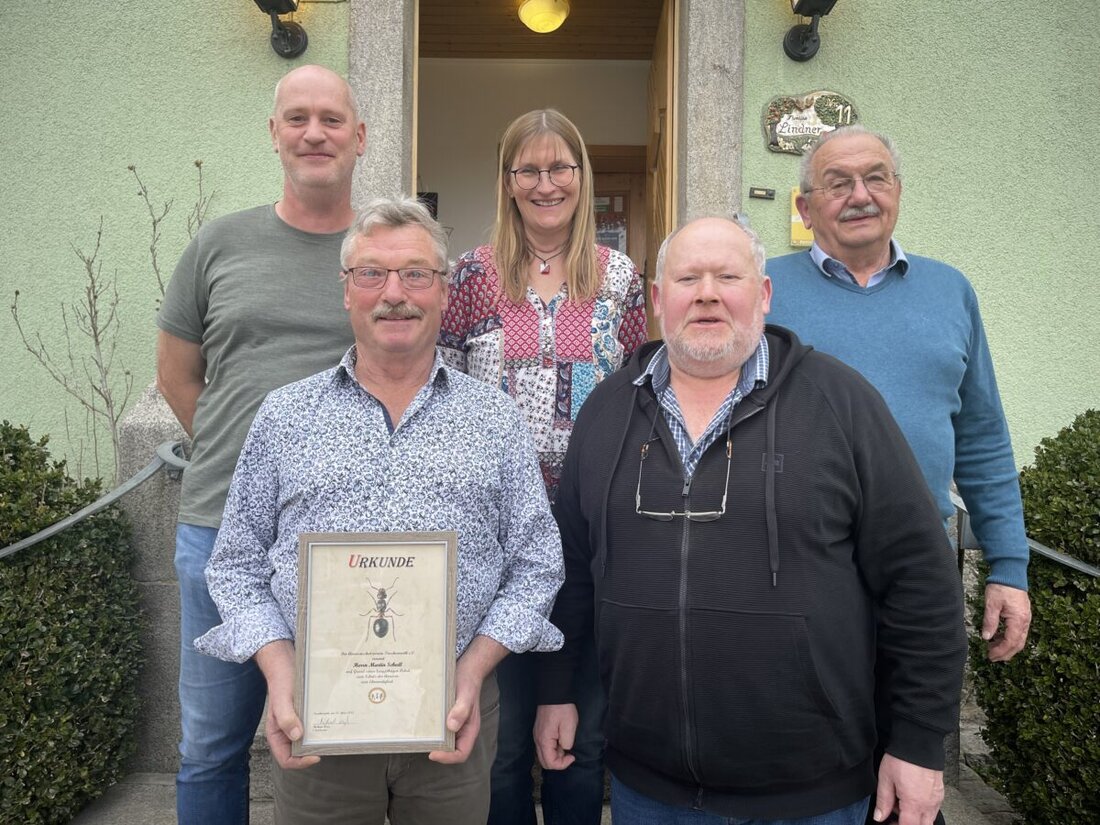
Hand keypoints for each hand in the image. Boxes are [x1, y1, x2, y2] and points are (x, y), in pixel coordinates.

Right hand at [254, 640, 318, 769]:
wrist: (286, 664)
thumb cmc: (282, 681)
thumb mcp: (283, 699)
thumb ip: (286, 717)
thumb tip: (297, 736)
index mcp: (276, 733)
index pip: (285, 759)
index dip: (300, 762)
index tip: (316, 755)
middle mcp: (286, 732)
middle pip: (298, 754)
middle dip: (311, 754)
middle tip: (327, 746)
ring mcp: (295, 725)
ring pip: (306, 742)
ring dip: (317, 742)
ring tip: (330, 737)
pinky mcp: (304, 717)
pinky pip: (312, 729)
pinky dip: (320, 730)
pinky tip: (330, 724)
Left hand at [429, 636, 506, 763]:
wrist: (466, 670)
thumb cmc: (468, 682)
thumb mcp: (465, 695)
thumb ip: (461, 710)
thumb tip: (451, 726)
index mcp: (470, 729)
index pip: (461, 753)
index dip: (448, 757)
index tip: (433, 753)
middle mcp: (462, 730)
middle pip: (451, 751)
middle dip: (438, 752)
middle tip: (422, 745)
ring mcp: (454, 725)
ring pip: (444, 742)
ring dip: (433, 743)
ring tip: (419, 738)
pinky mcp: (446, 718)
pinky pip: (439, 730)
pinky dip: (431, 732)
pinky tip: (420, 726)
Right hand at [534, 703, 577, 769]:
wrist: (553, 693)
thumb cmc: (562, 709)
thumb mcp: (569, 726)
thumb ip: (567, 742)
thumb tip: (565, 749)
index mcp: (544, 740)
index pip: (550, 763)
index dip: (563, 764)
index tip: (572, 755)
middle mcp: (537, 740)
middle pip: (545, 762)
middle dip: (558, 762)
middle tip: (568, 752)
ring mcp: (537, 736)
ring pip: (544, 755)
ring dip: (555, 755)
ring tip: (565, 744)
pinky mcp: (540, 731)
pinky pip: (544, 747)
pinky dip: (553, 748)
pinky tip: (560, 739)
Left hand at [873, 754, 942, 824]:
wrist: (919, 742)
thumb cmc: (902, 758)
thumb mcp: (886, 779)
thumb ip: (883, 801)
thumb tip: (879, 816)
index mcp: (914, 803)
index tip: (888, 822)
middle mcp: (928, 804)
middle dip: (907, 824)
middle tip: (894, 816)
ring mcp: (936, 799)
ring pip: (928, 819)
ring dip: (915, 818)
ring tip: (902, 803)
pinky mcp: (940, 793)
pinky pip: (933, 809)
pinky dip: (922, 809)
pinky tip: (912, 797)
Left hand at [982, 583, 1030, 661]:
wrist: (1010, 573)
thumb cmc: (1001, 587)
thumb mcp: (991, 604)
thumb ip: (989, 622)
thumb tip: (986, 637)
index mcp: (1018, 620)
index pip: (1011, 642)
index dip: (1001, 651)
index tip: (990, 656)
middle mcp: (1025, 622)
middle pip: (1017, 644)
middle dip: (1005, 653)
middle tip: (991, 657)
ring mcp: (1025, 619)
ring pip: (1018, 639)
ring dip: (1006, 646)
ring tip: (992, 649)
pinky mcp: (1022, 616)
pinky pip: (1018, 632)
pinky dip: (1008, 638)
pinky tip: (997, 638)